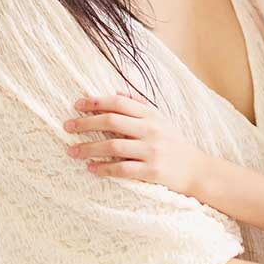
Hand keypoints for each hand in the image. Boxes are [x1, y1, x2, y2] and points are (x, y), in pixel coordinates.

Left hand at [65, 92, 206, 196]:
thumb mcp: (160, 119)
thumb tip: (115, 91)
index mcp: (151, 115)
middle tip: (67, 126)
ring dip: (89, 148)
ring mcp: (151, 151)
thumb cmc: (174, 143)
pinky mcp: (152, 171)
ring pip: (113, 146)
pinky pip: (122, 169)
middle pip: (112, 122)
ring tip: (72, 150)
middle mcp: (151, 130)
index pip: (119, 103)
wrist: (197, 170)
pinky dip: (104, 169)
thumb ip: (139, 105)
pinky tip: (91, 168)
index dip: (96, 102)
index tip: (77, 104)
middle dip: (86, 123)